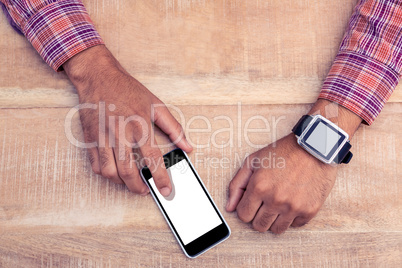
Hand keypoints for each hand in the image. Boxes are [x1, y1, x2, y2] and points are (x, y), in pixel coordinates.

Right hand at [63, 45, 191, 195]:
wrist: (99, 77)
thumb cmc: (127, 90)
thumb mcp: (156, 105)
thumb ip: (173, 127)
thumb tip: (188, 146)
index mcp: (140, 124)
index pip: (153, 158)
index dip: (160, 178)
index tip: (166, 191)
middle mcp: (120, 132)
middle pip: (128, 171)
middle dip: (138, 188)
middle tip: (145, 191)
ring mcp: (103, 136)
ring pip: (110, 172)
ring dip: (121, 183)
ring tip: (130, 182)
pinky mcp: (90, 138)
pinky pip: (96, 165)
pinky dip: (106, 174)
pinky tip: (115, 172)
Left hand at [226, 100, 361, 233]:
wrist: (314, 147)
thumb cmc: (283, 152)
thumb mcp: (253, 161)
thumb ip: (237, 185)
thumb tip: (230, 207)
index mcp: (260, 187)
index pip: (243, 215)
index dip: (245, 209)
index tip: (252, 202)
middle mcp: (276, 200)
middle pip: (259, 226)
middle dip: (258, 216)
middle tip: (264, 204)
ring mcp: (293, 207)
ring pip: (276, 229)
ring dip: (274, 219)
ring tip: (278, 203)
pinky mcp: (309, 210)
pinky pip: (295, 225)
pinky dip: (292, 217)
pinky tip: (292, 202)